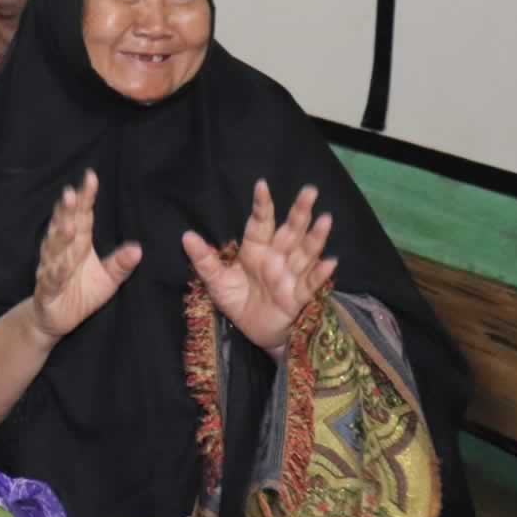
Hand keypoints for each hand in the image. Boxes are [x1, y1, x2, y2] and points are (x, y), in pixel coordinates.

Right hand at [29, 170, 142, 343]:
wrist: (55, 319)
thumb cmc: (81, 293)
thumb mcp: (108, 279)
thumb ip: (120, 263)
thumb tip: (138, 248)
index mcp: (78, 243)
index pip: (82, 216)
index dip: (86, 197)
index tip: (91, 177)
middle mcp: (61, 251)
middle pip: (64, 226)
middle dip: (67, 210)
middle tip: (71, 193)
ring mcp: (51, 268)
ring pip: (54, 249)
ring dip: (60, 237)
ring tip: (68, 224)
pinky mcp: (46, 290)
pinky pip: (51, 279)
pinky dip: (55, 272)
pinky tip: (60, 265)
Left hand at [183, 180, 335, 359]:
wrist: (253, 331)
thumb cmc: (237, 300)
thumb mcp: (215, 281)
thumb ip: (203, 259)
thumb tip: (186, 236)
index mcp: (255, 250)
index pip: (260, 223)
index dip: (261, 206)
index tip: (261, 185)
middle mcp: (276, 258)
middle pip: (290, 231)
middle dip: (299, 212)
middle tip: (309, 190)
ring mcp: (289, 276)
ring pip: (304, 253)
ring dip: (315, 238)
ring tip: (325, 219)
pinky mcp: (297, 297)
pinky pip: (310, 284)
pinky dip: (319, 274)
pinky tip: (329, 262)